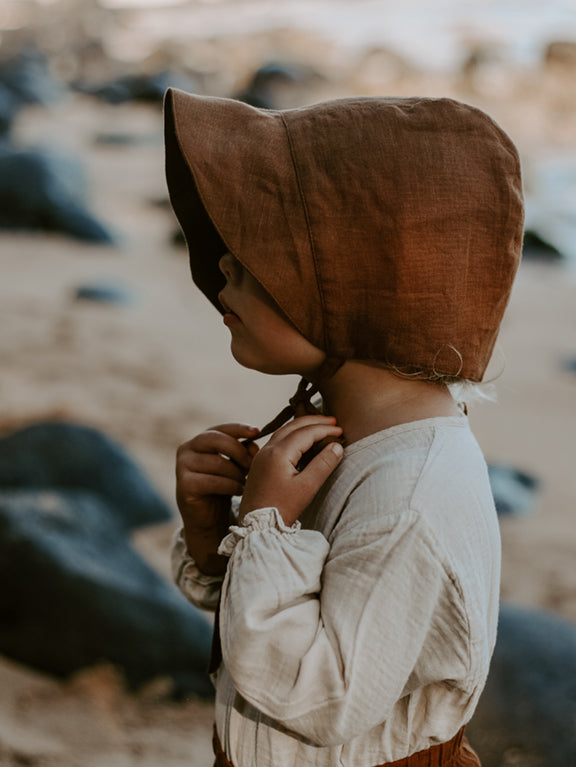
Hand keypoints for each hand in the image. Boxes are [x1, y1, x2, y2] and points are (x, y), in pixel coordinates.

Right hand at [176, 423, 259, 573]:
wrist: (208, 518)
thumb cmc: (223, 487)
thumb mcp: (236, 466)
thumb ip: (243, 453)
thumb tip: (253, 444)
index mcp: (199, 441)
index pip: (220, 429)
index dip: (239, 428)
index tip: (257, 431)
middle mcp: (186, 450)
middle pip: (217, 440)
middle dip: (239, 451)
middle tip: (252, 464)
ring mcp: (182, 467)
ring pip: (217, 462)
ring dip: (237, 473)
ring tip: (245, 482)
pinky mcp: (184, 485)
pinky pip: (214, 481)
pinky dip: (231, 486)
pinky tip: (239, 490)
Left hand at [239, 415, 343, 526]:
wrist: (255, 527)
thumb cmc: (281, 510)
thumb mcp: (307, 488)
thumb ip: (323, 465)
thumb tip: (337, 446)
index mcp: (279, 453)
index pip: (306, 432)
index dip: (325, 429)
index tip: (341, 430)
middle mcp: (267, 450)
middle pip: (293, 426)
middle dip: (314, 421)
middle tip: (333, 421)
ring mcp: (261, 456)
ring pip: (284, 432)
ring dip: (302, 426)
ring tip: (320, 427)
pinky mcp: (259, 464)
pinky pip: (277, 441)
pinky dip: (293, 435)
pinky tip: (302, 442)